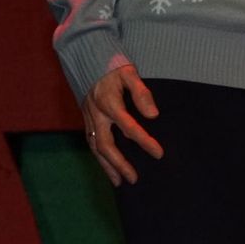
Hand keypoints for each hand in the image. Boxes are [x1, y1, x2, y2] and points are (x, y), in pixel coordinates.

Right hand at [82, 60, 161, 186]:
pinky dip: (99, 158)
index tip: (158, 153)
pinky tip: (108, 168)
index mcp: (109, 102)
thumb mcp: (129, 73)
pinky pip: (91, 143)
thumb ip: (142, 93)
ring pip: (96, 148)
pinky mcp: (86, 120)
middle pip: (106, 145)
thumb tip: (153, 115)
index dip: (144, 141)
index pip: (129, 127)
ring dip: (107, 166)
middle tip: (134, 179)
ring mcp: (89, 119)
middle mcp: (96, 114)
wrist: (88, 60)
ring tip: (120, 182)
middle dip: (120, 164)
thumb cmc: (113, 66)